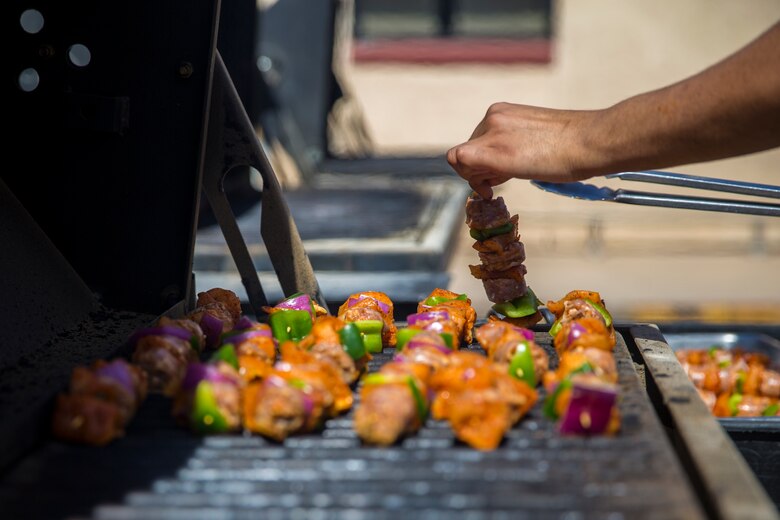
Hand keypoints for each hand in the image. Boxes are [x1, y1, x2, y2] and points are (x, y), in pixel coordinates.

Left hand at [446, 103, 597, 198]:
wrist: (590, 141)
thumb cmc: (573, 144)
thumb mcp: (536, 138)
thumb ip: (513, 145)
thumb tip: (500, 165)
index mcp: (503, 112)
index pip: (476, 140)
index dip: (480, 162)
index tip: (495, 175)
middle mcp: (493, 118)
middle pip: (467, 151)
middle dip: (479, 171)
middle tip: (503, 180)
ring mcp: (492, 133)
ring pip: (461, 159)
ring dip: (478, 177)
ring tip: (506, 181)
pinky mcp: (493, 151)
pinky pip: (461, 162)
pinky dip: (471, 180)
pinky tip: (490, 190)